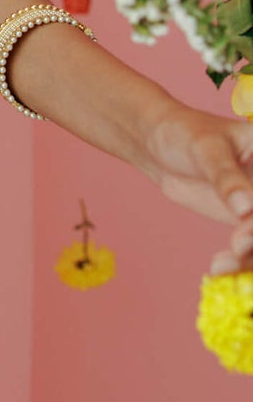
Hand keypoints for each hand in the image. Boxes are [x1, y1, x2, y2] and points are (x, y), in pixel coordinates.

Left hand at [140, 104, 252, 272]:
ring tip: (225, 262)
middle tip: (238, 244)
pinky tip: (220, 267)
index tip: (248, 226)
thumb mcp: (205, 149)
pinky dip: (242, 261)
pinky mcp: (247, 222)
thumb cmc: (184, 134)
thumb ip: (225, 177)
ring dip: (251, 257)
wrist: (157, 145)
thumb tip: (246, 208)